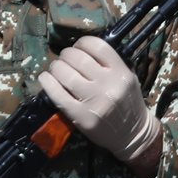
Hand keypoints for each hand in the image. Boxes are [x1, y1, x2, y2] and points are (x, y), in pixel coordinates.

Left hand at [39, 36, 160, 164]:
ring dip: (55, 67)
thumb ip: (110, 63)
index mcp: (121, 72)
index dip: (82, 43)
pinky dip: (47, 83)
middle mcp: (108, 84)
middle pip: (77, 58)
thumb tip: (82, 49)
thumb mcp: (127, 78)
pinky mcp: (80, 116)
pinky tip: (45, 78)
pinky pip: (57, 94)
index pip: (97, 46)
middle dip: (66, 55)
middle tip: (64, 59)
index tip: (77, 47)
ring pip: (65, 73)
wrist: (132, 135)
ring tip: (55, 69)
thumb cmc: (127, 104)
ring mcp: (93, 101)